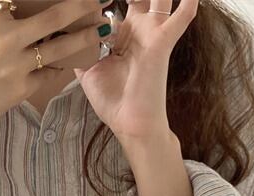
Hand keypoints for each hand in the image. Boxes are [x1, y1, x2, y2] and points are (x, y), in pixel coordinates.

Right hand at [0, 0, 115, 138]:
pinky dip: (58, 66)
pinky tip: (66, 62)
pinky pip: (49, 73)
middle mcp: (6, 37)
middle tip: (97, 2)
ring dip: (83, 38)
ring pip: (59, 48)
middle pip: (54, 17)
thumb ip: (4, 16)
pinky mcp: (22, 87)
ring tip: (98, 30)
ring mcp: (16, 64)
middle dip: (81, 7)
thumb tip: (27, 9)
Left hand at [72, 0, 198, 142]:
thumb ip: (80, 50)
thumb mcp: (88, 72)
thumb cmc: (114, 102)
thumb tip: (65, 36)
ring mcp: (152, 34)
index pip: (115, 2)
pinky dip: (188, 3)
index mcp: (123, 35)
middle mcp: (140, 30)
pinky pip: (181, 18)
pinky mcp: (162, 43)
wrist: (131, 124)